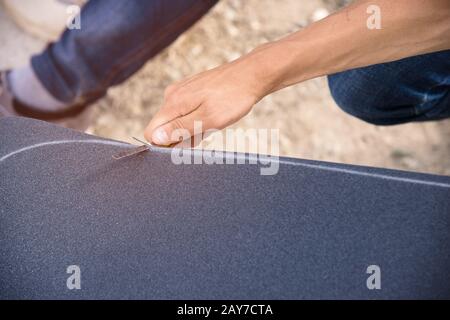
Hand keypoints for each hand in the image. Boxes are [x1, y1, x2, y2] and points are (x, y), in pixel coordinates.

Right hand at [144, 54, 271, 145]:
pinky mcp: (191, 90)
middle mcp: (172, 95)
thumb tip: (154, 138)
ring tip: (213, 124)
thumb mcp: (208, 119)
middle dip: (182, 137)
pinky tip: (213, 117)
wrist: (252, 75)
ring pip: (177, 121)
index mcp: (173, 103)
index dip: (165, 145)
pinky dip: (198, 120)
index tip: (187, 145)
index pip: (151, 133)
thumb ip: (180, 129)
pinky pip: (186, 112)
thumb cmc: (233, 98)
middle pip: (164, 128)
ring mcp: (181, 91)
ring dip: (192, 130)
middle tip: (206, 133)